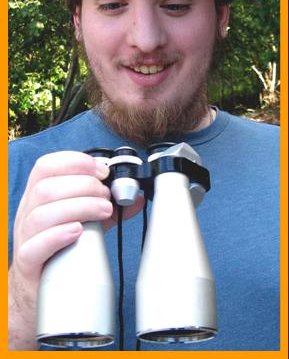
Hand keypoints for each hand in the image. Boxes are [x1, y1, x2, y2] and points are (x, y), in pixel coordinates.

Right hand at [9, 150, 143, 349]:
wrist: (36, 289)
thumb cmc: (59, 248)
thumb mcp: (83, 219)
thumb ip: (106, 206)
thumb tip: (136, 197)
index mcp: (38, 195)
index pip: (47, 165)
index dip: (75, 162)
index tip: (102, 170)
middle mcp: (27, 212)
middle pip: (47, 188)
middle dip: (84, 186)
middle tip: (108, 196)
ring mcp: (25, 237)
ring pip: (42, 214)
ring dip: (79, 207)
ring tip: (104, 211)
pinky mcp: (28, 263)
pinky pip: (34, 246)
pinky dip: (58, 235)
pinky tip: (78, 232)